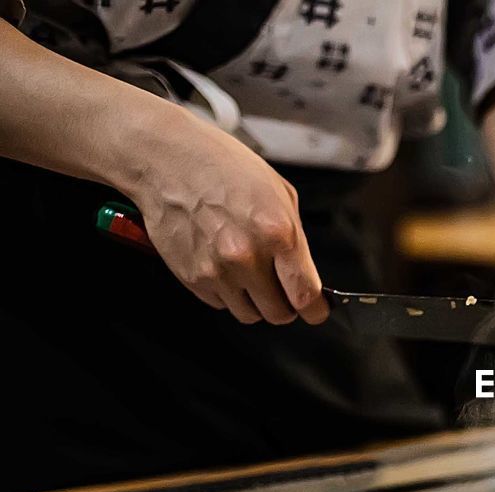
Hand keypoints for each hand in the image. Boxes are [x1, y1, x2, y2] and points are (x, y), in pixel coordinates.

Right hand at [119, 111, 327, 324]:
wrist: (167, 161)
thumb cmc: (224, 167)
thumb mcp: (278, 192)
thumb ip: (295, 236)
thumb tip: (303, 272)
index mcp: (278, 233)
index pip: (305, 294)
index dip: (315, 309)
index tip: (316, 310)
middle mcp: (247, 257)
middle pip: (279, 314)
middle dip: (286, 306)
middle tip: (281, 289)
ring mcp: (217, 271)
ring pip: (249, 315)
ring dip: (255, 302)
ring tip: (250, 275)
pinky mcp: (191, 277)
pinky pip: (220, 303)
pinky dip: (228, 293)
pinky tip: (224, 265)